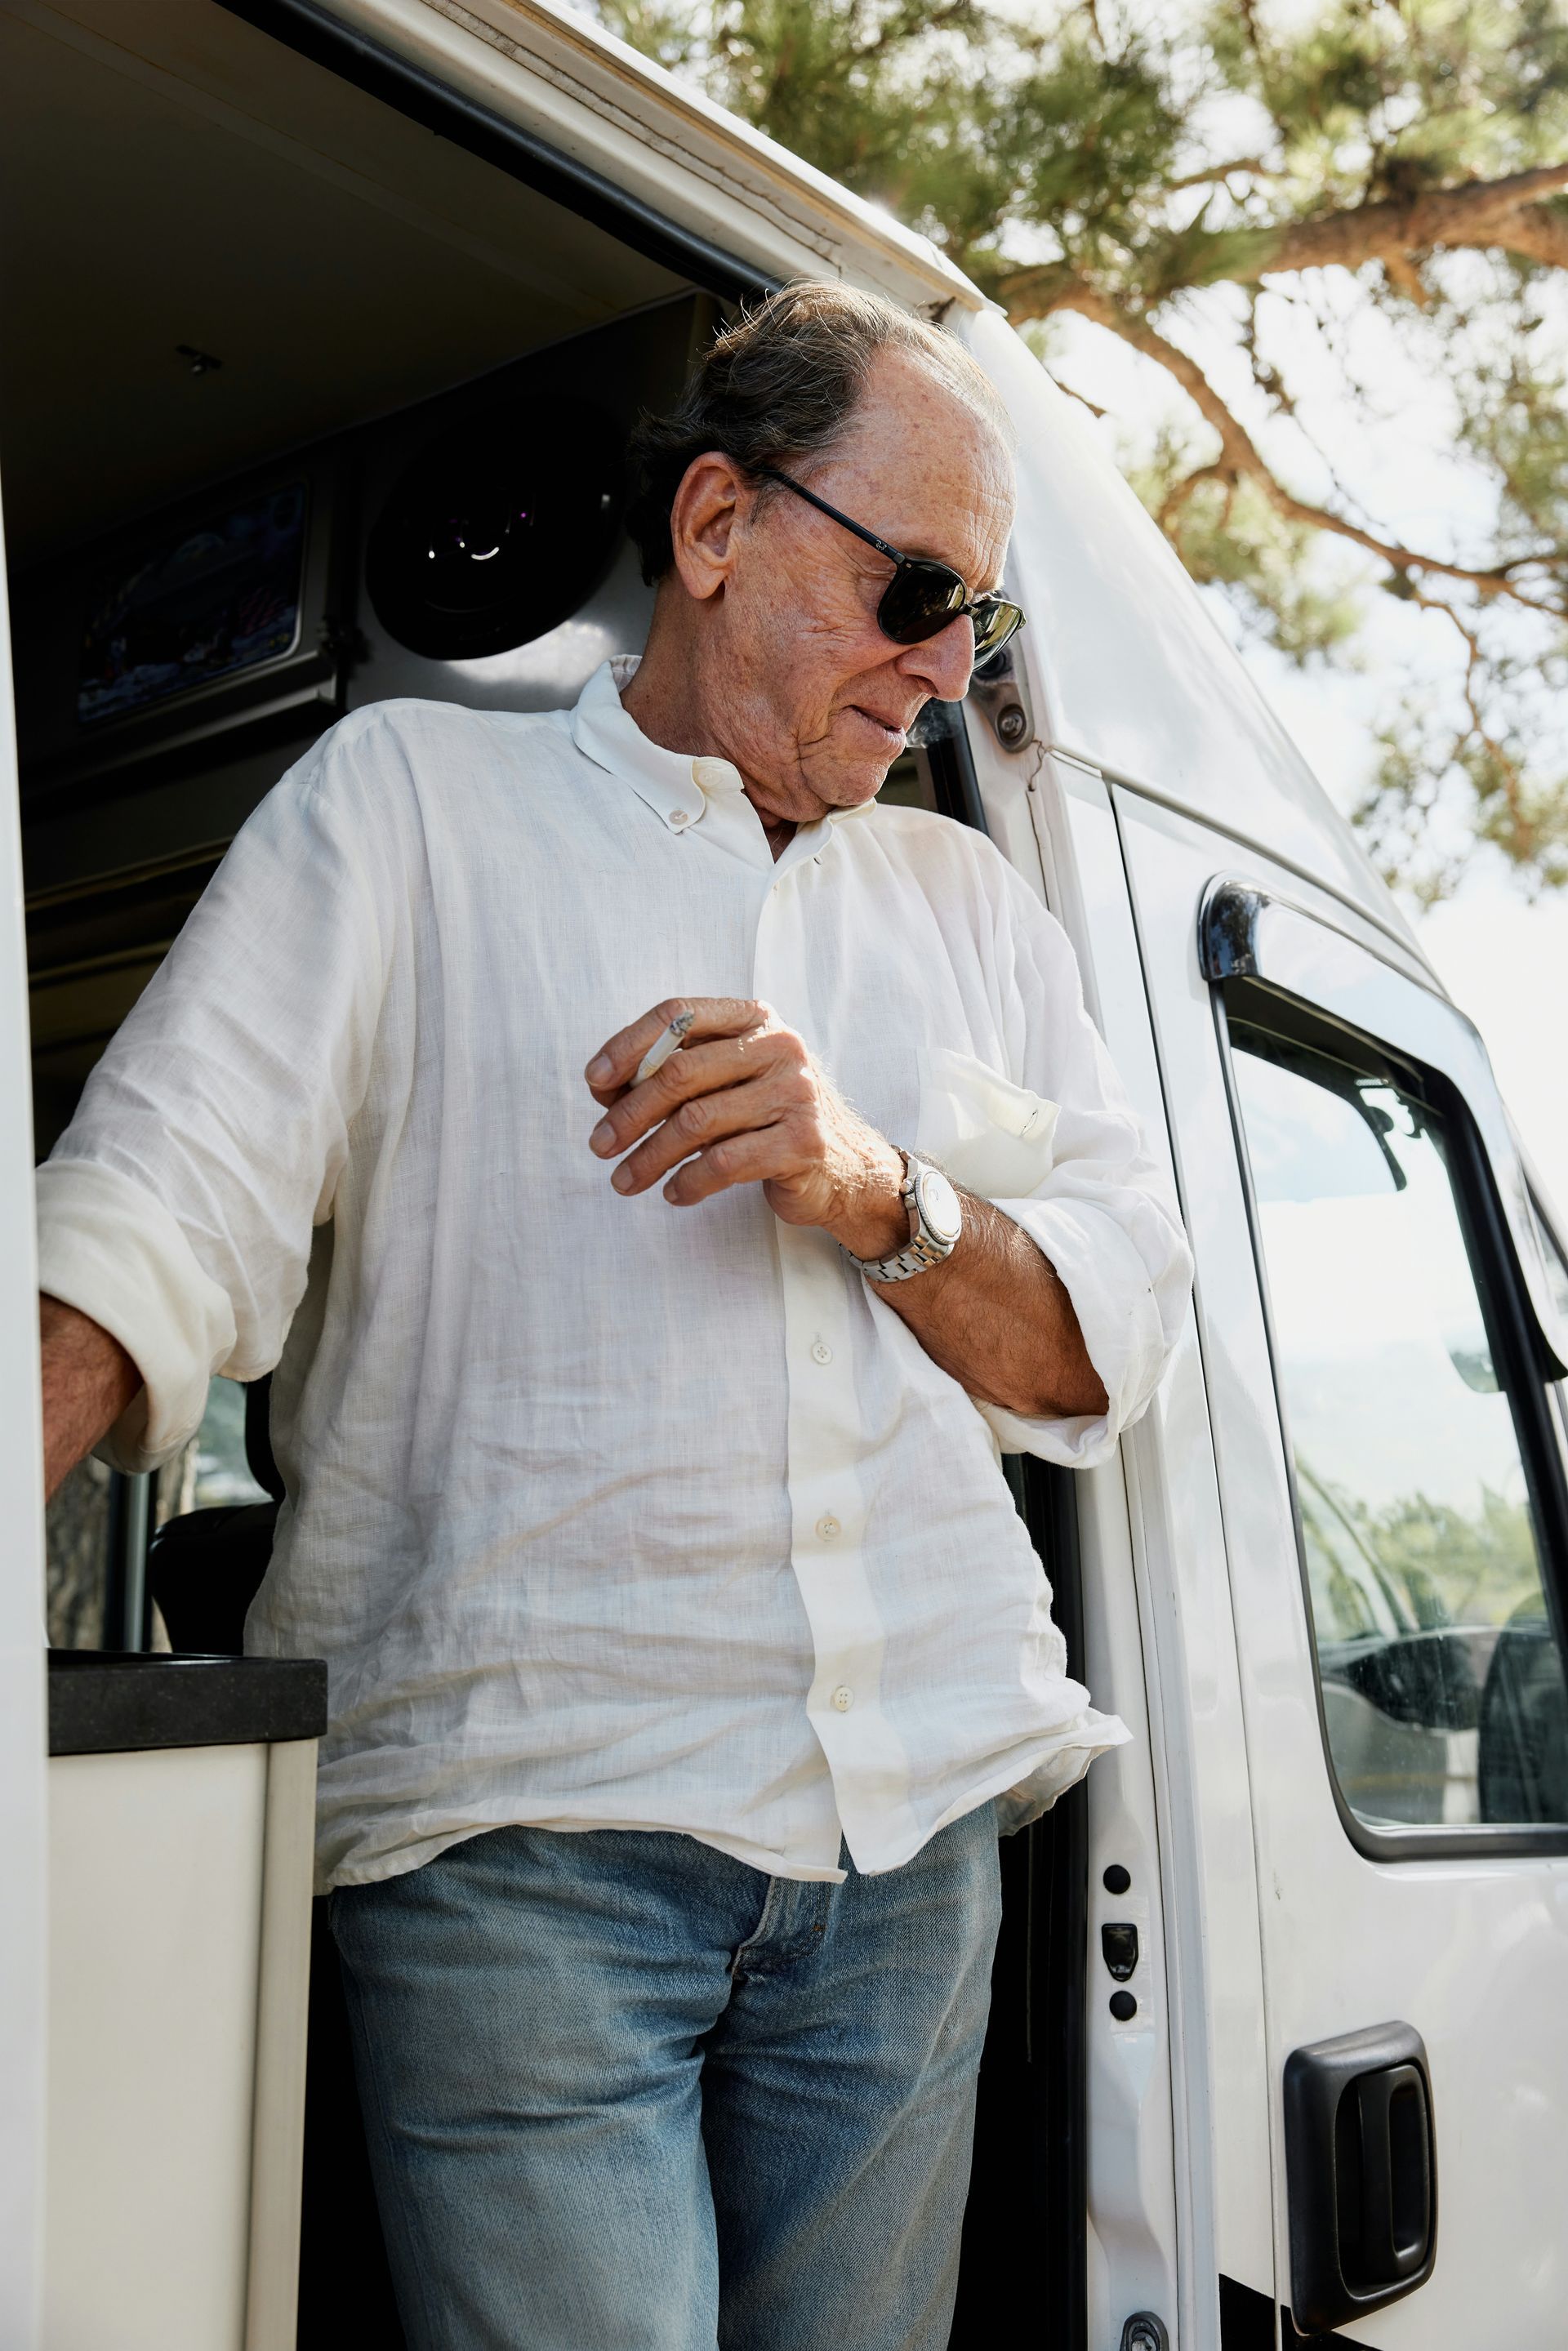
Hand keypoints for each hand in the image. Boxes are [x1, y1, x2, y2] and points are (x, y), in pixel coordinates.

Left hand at [585, 997, 910, 1257]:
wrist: (846, 1167)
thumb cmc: (768, 1119)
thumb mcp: (726, 1083)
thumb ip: (673, 1073)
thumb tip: (602, 1087)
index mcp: (755, 1019)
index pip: (679, 1014)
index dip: (628, 1045)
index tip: (594, 1082)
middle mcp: (780, 1047)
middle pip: (681, 1072)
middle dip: (629, 1113)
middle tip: (600, 1145)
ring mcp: (796, 1094)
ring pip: (696, 1122)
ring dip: (649, 1156)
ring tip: (624, 1181)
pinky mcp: (802, 1143)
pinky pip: (723, 1163)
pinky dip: (687, 1182)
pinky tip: (673, 1193)